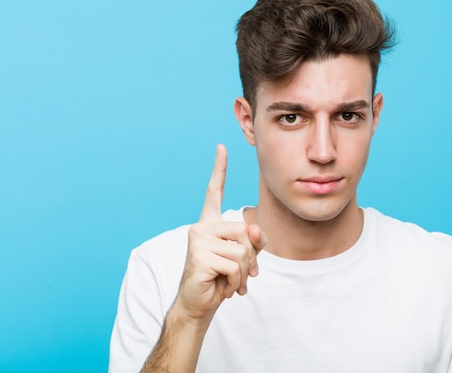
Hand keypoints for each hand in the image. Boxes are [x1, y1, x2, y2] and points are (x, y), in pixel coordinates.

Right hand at [173, 144, 266, 321]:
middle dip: (250, 258)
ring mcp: (197, 240)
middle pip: (245, 231)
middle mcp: (200, 226)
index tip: (221, 147)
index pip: (214, 191)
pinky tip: (222, 287)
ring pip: (242, 250)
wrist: (200, 304)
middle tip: (238, 274)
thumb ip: (253, 241)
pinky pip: (234, 264)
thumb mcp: (244, 258)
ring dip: (243, 273)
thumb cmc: (221, 279)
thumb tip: (254, 229)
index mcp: (210, 223)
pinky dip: (236, 281)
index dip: (219, 169)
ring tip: (229, 281)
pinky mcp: (198, 256)